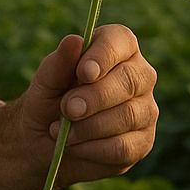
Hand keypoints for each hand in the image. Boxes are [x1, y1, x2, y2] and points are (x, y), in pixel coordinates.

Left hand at [19, 23, 158, 185]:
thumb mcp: (44, 82)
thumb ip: (58, 63)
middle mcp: (139, 76)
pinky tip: (76, 146)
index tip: (83, 72)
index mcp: (117, 49)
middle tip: (67, 109)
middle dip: (95, 97)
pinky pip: (125, 146)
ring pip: (128, 115)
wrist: (44, 142)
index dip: (104, 55)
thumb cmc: (48, 101)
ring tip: (62, 131)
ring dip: (89, 126)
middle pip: (130, 80)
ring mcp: (145, 109)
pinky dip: (94, 149)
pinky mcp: (143, 142)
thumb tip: (73, 40)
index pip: (121, 40)